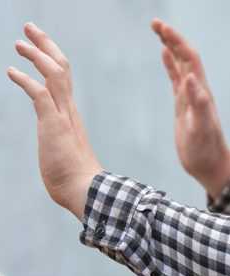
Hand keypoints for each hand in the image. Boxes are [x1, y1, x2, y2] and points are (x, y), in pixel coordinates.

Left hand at [7, 23, 101, 219]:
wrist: (84, 190)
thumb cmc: (73, 176)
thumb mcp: (62, 150)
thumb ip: (58, 139)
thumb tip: (54, 144)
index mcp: (70, 112)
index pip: (62, 76)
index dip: (50, 57)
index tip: (38, 46)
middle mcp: (68, 108)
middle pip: (60, 66)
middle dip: (45, 44)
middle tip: (29, 29)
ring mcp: (62, 115)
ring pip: (53, 73)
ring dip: (36, 54)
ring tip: (19, 42)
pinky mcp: (53, 124)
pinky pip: (39, 94)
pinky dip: (25, 79)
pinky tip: (11, 71)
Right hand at [152, 19, 229, 197]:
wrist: (208, 164)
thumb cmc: (205, 150)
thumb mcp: (201, 128)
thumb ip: (198, 103)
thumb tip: (190, 77)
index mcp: (200, 91)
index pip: (188, 58)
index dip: (176, 41)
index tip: (160, 28)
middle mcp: (196, 89)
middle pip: (184, 55)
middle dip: (171, 37)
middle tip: (154, 23)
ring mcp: (189, 95)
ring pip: (180, 64)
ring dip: (170, 46)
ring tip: (158, 32)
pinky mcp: (183, 103)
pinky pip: (175, 78)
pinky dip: (169, 64)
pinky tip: (164, 56)